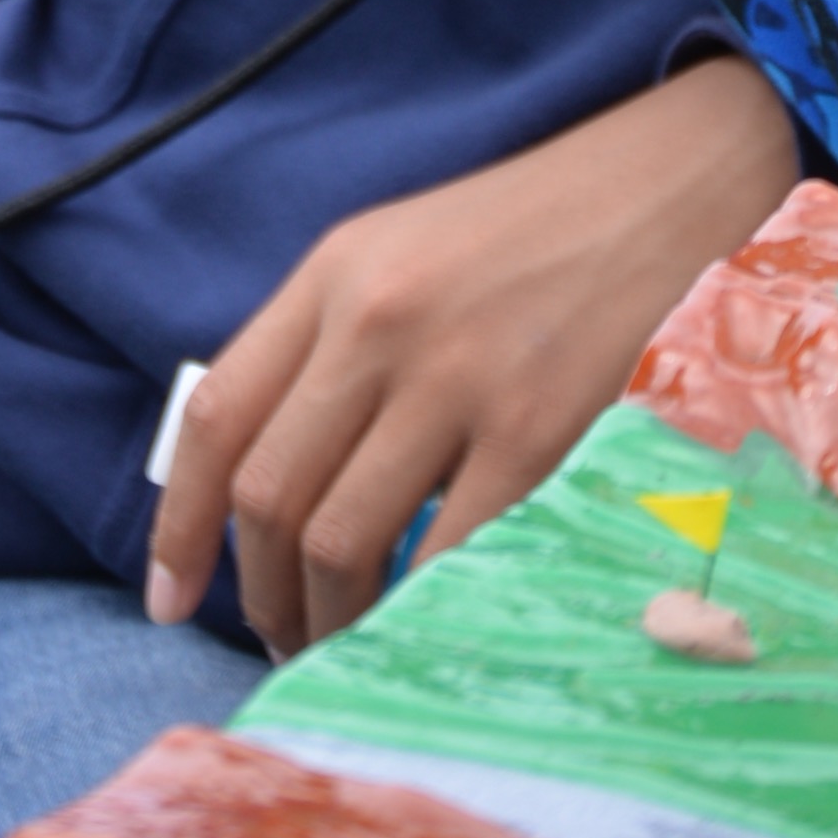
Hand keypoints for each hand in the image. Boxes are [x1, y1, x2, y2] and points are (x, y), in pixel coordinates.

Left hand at [144, 50, 795, 659]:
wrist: (670, 191)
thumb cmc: (533, 238)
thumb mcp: (401, 257)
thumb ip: (328, 351)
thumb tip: (261, 490)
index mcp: (333, 275)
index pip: (217, 417)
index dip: (177, 525)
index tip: (168, 599)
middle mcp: (378, 323)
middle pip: (270, 494)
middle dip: (260, 591)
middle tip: (280, 637)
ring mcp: (458, 379)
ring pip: (342, 540)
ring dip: (329, 619)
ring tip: (347, 645)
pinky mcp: (539, 431)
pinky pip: (447, 559)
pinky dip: (420, 614)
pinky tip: (425, 630)